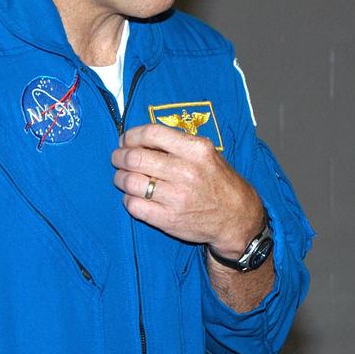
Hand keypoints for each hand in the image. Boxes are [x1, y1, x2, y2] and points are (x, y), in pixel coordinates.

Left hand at [111, 124, 262, 253]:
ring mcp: (176, 198)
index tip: (126, 140)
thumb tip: (141, 138)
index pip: (151, 133)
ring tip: (123, 177)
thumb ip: (178, 143)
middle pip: (135, 158)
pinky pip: (133, 205)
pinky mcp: (168, 219)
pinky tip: (134, 196)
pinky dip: (128, 199)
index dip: (131, 135)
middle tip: (118, 158)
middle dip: (119, 156)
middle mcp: (185, 172)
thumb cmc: (219, 181)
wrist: (236, 218)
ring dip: (120, 178)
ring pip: (130, 182)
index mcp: (196, 150)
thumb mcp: (207, 154)